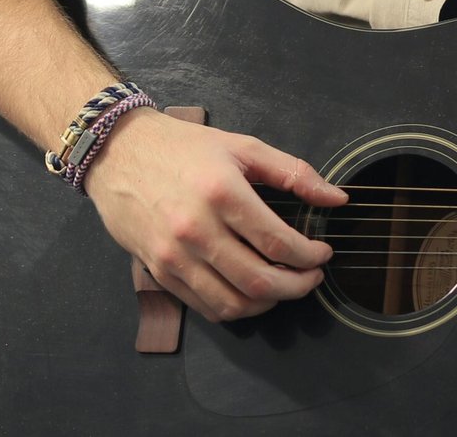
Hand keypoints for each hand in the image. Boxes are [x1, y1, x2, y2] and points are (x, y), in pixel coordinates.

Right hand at [83, 107, 347, 322]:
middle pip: (258, 280)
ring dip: (269, 304)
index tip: (324, 253)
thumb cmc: (185, 147)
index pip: (278, 242)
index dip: (310, 255)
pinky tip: (252, 293)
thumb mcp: (244, 147)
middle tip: (312, 277)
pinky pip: (204, 306)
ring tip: (286, 287)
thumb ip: (295, 173)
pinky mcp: (157, 271)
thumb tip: (338, 198)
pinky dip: (235, 308)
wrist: (119, 152)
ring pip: (232, 303)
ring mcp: (173, 256)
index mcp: (222, 193)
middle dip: (297, 286)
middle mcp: (195, 229)